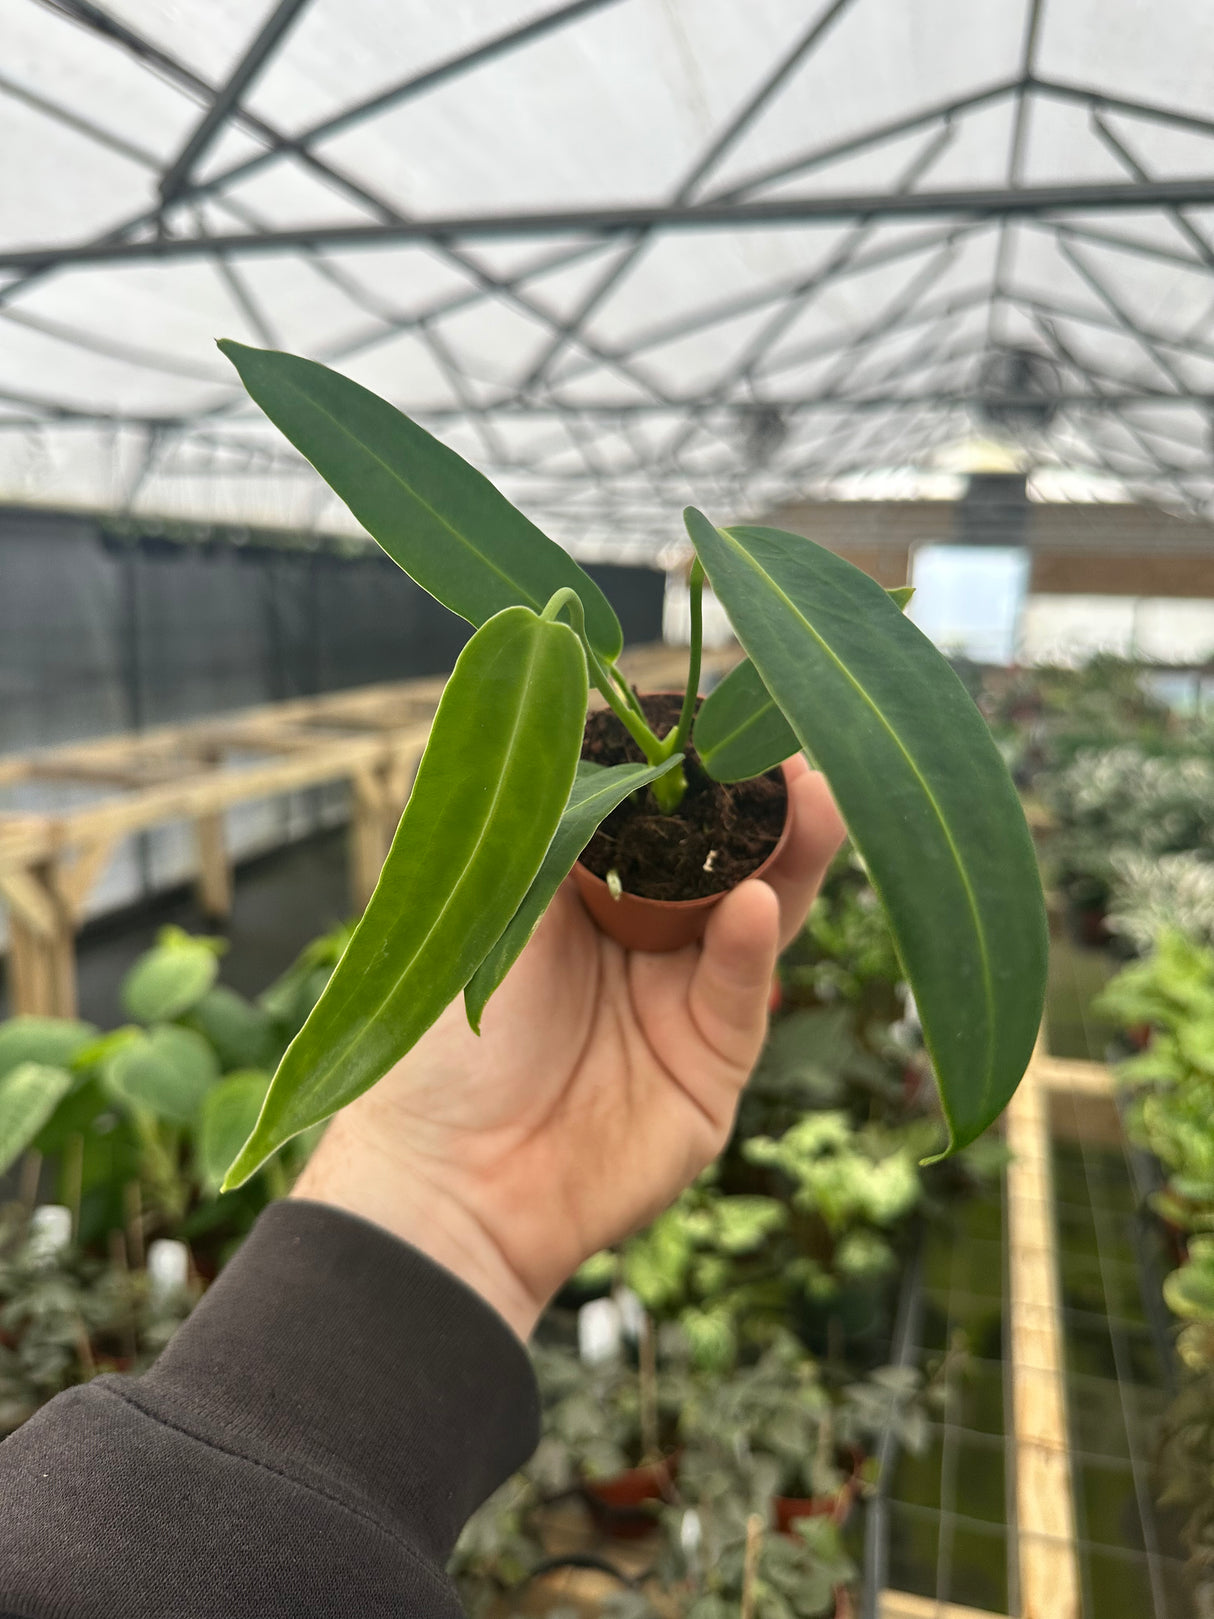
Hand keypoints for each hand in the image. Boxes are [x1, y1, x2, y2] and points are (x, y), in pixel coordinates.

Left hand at [293, 758, 844, 1337]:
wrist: (449, 1184)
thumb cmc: (448, 1043)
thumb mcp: (488, 908)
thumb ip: (546, 820)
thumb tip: (571, 704)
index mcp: (583, 894)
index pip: (658, 812)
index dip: (695, 765)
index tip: (722, 711)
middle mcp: (641, 940)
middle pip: (724, 855)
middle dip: (765, 800)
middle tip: (790, 744)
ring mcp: (683, 1002)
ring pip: (756, 912)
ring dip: (787, 853)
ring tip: (809, 796)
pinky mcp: (713, 1067)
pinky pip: (739, 992)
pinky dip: (747, 943)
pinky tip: (750, 899)